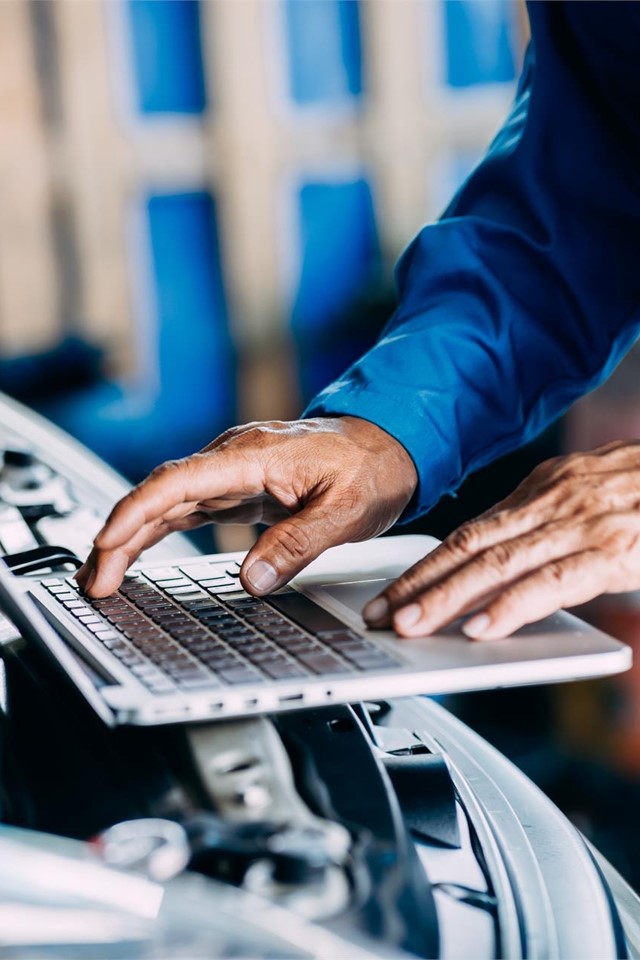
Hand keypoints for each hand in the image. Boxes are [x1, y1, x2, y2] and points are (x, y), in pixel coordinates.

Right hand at [76, 416, 416, 597]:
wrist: (389, 443)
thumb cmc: (371, 468)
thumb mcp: (346, 512)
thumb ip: (297, 545)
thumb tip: (250, 581)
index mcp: (252, 456)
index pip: (177, 481)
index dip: (136, 512)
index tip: (107, 544)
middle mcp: (233, 459)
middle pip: (159, 494)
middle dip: (119, 536)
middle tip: (92, 583)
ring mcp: (232, 472)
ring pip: (166, 502)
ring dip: (130, 537)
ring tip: (101, 576)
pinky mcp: (237, 487)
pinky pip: (186, 508)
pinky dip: (156, 530)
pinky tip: (136, 552)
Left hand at [364, 440, 639, 638]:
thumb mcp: (584, 496)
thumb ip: (541, 525)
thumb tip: (497, 561)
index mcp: (539, 490)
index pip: (467, 532)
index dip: (423, 566)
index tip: (390, 592)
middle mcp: (550, 503)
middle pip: (468, 546)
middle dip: (418, 584)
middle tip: (381, 615)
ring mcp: (579, 525)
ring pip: (497, 565)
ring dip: (448, 598)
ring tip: (412, 626)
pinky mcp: (610, 550)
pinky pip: (551, 582)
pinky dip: (512, 606)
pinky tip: (483, 627)